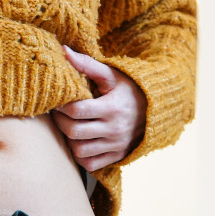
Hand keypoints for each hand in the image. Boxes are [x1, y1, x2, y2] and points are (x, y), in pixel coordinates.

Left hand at [52, 45, 146, 171]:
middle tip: (57, 114)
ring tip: (69, 127)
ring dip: (69, 140)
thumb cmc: (128, 89)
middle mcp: (115, 129)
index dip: (61, 107)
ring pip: (80, 151)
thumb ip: (87, 64)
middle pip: (74, 132)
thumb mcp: (111, 75)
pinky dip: (80, 156)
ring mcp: (116, 145)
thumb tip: (63, 51)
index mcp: (112, 107)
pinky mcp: (117, 156)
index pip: (77, 111)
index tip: (57, 101)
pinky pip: (90, 164)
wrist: (157, 109)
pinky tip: (80, 142)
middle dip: (60, 123)